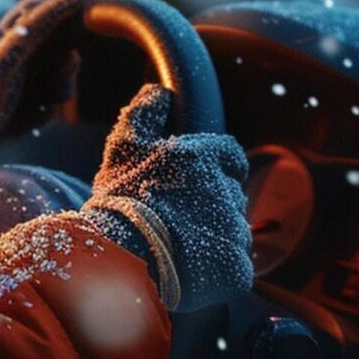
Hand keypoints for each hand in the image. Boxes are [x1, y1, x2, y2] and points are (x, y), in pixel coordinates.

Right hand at [80, 84, 253, 312]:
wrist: (122, 258)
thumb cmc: (121, 200)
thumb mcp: (123, 146)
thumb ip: (144, 112)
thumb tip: (159, 90)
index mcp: (203, 158)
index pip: (231, 155)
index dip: (220, 166)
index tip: (201, 180)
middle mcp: (225, 190)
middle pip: (231, 194)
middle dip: (213, 203)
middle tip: (180, 216)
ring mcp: (234, 230)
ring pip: (234, 229)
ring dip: (216, 235)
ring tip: (181, 245)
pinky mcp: (237, 267)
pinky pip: (235, 264)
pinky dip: (219, 266)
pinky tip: (191, 268)